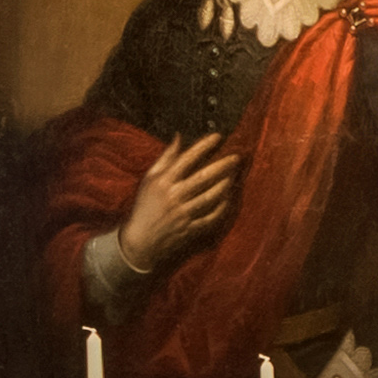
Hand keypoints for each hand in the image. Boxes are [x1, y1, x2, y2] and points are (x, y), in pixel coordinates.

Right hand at [116, 132, 238, 278]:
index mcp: (163, 181)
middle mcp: (174, 196)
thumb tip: (179, 136)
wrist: (141, 241)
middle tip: (237, 157)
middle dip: (222, 165)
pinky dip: (222, 207)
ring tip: (235, 175)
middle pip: (203, 177)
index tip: (218, 136)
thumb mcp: (150, 179)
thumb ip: (166, 158)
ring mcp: (183, 214)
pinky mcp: (190, 229)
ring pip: (210, 196)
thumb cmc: (145, 206)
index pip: (187, 158)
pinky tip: (229, 198)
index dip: (204, 146)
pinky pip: (211, 217)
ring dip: (225, 185)